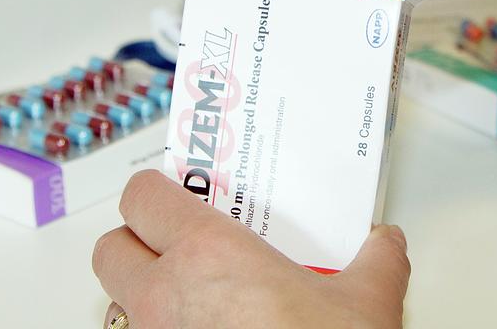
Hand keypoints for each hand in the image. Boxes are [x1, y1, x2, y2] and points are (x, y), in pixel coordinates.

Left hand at [93, 170, 409, 328]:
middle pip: (110, 250)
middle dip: (137, 242)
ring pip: (118, 304)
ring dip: (143, 296)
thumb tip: (386, 244)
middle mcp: (166, 298)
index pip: (142, 197)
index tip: (179, 193)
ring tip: (193, 299)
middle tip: (179, 245)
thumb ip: (377, 260)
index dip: (156, 191)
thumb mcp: (367, 300)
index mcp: (209, 253)